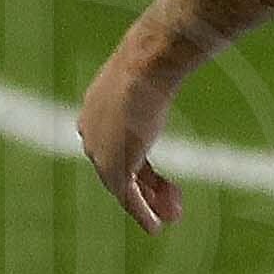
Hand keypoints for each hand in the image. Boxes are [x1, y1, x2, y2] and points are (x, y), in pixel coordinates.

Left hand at [76, 38, 184, 233]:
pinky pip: (128, 198)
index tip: (156, 173)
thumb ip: (160, 68)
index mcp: (95, 106)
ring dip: (149, 203)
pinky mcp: (113, 167)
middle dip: (146, 185)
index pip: (117, 140)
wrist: (146, 65)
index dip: (139, 159)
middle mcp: (91, 131)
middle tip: (169, 199)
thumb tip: (182, 47)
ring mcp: (99, 150)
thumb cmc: (155, 56)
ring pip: (123, 186)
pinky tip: (157, 227)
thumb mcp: (155, 64)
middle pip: (120, 165)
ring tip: (170, 218)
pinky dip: (143, 213)